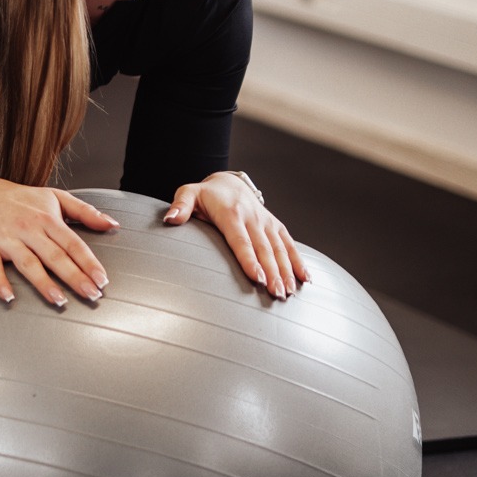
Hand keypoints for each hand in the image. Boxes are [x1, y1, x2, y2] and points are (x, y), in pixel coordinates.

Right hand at [0, 177, 119, 307]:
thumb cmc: (23, 201)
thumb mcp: (55, 198)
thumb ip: (85, 211)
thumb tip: (113, 224)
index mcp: (47, 218)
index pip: (72, 243)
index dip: (88, 262)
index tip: (102, 280)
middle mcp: (28, 228)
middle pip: (54, 255)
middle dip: (74, 276)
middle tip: (91, 295)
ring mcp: (7, 238)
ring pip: (27, 263)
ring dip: (43, 283)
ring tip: (59, 301)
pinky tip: (9, 297)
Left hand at [165, 172, 309, 298]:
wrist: (229, 183)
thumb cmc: (205, 195)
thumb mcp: (188, 194)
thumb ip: (180, 206)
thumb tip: (170, 219)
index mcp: (231, 213)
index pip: (240, 241)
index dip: (249, 260)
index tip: (256, 278)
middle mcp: (252, 217)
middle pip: (264, 248)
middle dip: (272, 272)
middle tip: (276, 294)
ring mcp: (266, 221)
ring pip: (279, 248)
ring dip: (286, 271)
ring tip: (289, 292)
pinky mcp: (275, 225)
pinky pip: (289, 244)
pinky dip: (298, 261)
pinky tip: (305, 279)